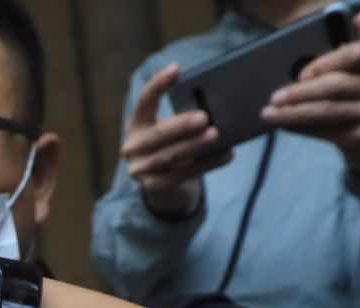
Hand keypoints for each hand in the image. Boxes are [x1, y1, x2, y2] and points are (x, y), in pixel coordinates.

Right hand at [121, 62, 231, 216]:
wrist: (160, 182)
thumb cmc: (171, 143)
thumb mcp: (168, 127)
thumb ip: (181, 114)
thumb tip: (216, 99)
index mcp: (136, 123)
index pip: (145, 100)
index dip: (159, 84)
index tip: (177, 68)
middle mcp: (132, 147)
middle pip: (158, 135)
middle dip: (181, 125)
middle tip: (204, 117)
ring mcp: (141, 169)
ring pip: (172, 156)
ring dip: (196, 145)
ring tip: (216, 134)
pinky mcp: (156, 187)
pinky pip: (184, 175)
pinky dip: (208, 163)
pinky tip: (227, 154)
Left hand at [261, 10, 359, 174]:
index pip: (357, 52)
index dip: (325, 61)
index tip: (302, 73)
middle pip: (337, 85)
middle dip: (301, 92)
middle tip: (274, 97)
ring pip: (327, 110)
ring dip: (293, 112)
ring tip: (270, 113)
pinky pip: (325, 131)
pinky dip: (301, 128)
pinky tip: (285, 125)